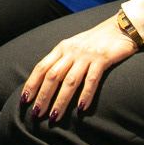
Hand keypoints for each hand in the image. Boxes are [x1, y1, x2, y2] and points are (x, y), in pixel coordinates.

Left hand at [21, 14, 138, 120]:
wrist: (120, 27)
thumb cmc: (95, 41)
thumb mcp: (74, 47)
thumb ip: (62, 61)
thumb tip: (46, 82)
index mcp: (61, 48)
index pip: (41, 67)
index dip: (32, 84)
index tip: (24, 100)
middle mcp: (71, 51)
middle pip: (52, 76)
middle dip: (43, 96)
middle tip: (36, 114)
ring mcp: (86, 55)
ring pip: (69, 81)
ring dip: (61, 100)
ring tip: (54, 117)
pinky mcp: (102, 59)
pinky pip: (92, 80)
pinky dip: (85, 95)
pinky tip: (81, 109)